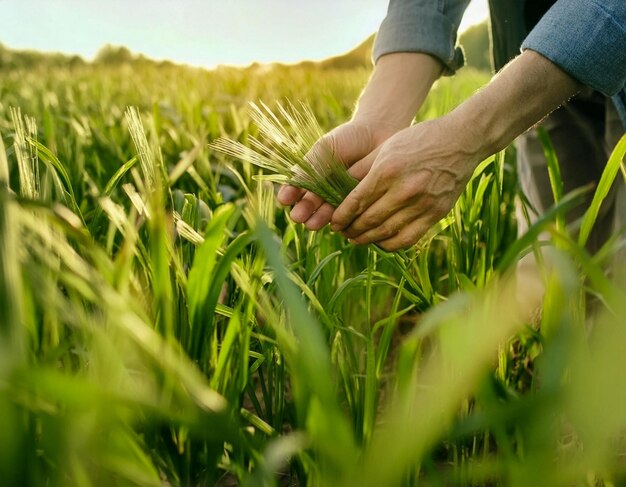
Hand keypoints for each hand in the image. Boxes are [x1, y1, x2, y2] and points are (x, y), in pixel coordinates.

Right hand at [276, 120, 394, 229]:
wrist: (379, 135)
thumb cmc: (349, 139)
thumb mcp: (325, 149)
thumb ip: (311, 166)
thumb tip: (293, 182)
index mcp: (312, 175)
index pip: (297, 188)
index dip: (290, 194)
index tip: (284, 199)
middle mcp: (324, 190)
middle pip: (311, 204)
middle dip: (304, 211)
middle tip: (298, 217)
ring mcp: (340, 198)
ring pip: (328, 212)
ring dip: (319, 219)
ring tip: (312, 224)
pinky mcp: (358, 205)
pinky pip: (348, 214)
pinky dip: (341, 219)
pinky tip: (335, 222)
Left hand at [330, 116, 479, 250]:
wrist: (462, 141)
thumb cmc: (419, 140)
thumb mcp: (386, 147)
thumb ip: (362, 168)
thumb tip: (337, 188)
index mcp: (387, 170)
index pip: (356, 202)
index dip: (341, 217)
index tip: (334, 223)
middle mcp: (404, 190)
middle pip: (368, 220)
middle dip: (351, 230)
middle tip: (343, 232)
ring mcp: (422, 204)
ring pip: (386, 233)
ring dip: (367, 239)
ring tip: (357, 238)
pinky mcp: (436, 214)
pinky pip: (407, 238)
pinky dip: (390, 244)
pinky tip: (380, 240)